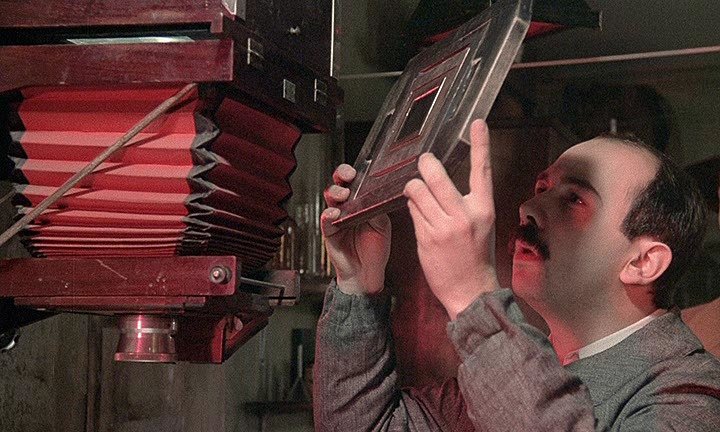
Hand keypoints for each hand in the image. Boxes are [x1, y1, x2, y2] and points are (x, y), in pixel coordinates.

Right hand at [321, 164, 390, 294]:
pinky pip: (325, 220)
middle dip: (341, 176)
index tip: (358, 170)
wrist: (367, 273)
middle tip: (348, 176)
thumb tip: (379, 192)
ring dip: (335, 193)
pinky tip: (334, 215)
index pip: (353, 181)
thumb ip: (378, 208)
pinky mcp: (329, 231)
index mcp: (359, 202)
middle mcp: (346, 207)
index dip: (353, 173)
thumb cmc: (374, 248)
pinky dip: (328, 215)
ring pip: (330, 197)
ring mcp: (336, 218)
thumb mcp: (382, 224)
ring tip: (343, 196)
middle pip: (338, 183)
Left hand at [403, 120, 499, 319]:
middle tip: (423, 162)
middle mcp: (464, 215)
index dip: (480, 144)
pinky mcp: (426, 238)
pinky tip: (419, 214)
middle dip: (425, 165)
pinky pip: (412, 211)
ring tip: (418, 194)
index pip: (482, 171)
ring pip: (417, 191)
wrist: (471, 291)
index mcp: (484, 209)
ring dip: (413, 188)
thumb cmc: (475, 255)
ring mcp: (443, 227)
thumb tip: (439, 177)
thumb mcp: (480, 224)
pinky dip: (412, 207)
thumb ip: (465, 201)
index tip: (477, 122)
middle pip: (436, 176)